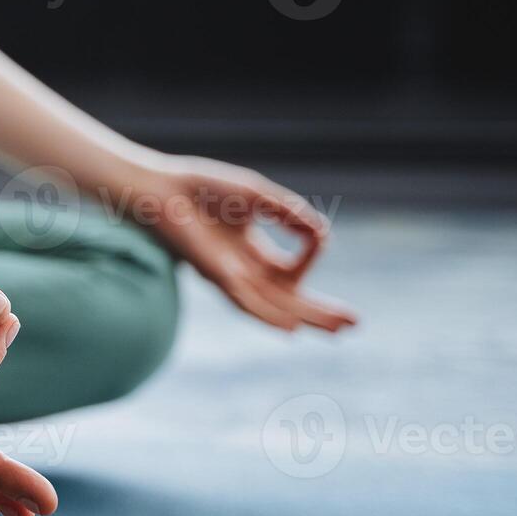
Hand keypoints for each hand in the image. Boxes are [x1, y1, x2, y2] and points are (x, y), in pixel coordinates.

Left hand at [139, 157, 356, 332]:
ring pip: (273, 306)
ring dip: (305, 317)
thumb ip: (290, 213)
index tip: (320, 238)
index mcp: (250, 252)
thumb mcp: (257, 196)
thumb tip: (324, 235)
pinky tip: (291, 327)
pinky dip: (269, 315)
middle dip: (320, 312)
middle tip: (354, 324)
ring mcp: (228, 275)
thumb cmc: (201, 188)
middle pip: (287, 298)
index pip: (290, 268)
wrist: (162, 187)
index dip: (310, 256)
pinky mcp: (214, 275)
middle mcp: (240, 270)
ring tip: (338, 328)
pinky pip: (245, 302)